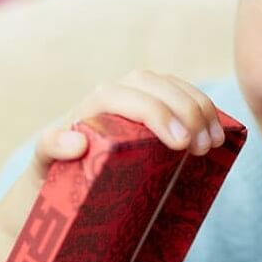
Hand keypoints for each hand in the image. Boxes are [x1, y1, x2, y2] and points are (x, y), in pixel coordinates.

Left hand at [35, 67, 224, 165]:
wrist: (60, 177)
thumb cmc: (53, 172)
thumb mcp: (43, 162)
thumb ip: (51, 149)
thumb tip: (77, 141)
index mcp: (90, 104)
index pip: (124, 95)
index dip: (156, 113)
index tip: (180, 144)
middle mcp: (115, 93)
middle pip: (153, 84)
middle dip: (184, 110)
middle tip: (203, 148)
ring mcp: (137, 97)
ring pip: (171, 85)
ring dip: (199, 107)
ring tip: (215, 142)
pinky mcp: (155, 108)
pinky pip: (182, 95)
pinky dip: (203, 108)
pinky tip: (218, 132)